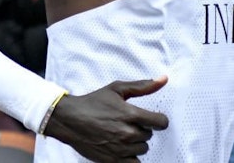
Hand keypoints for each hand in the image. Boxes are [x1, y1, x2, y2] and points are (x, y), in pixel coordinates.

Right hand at [44, 77, 169, 161]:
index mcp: (130, 114)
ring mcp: (120, 148)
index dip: (159, 120)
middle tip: (129, 124)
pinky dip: (131, 157)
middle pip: (149, 135)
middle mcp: (127, 133)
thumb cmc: (92, 103)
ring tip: (124, 135)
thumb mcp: (117, 89)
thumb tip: (164, 80)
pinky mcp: (112, 160)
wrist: (69, 120)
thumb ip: (143, 86)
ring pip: (142, 149)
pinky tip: (124, 148)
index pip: (160, 122)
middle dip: (143, 129)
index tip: (154, 119)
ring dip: (137, 143)